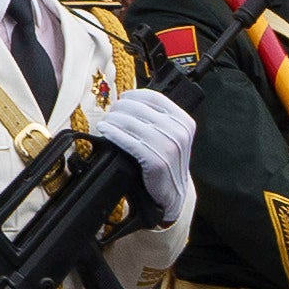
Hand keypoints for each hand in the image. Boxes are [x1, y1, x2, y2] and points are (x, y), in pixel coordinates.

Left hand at [89, 86, 198, 216]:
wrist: (173, 192)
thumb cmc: (167, 160)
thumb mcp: (170, 135)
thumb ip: (157, 117)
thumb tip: (128, 99)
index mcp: (184, 121)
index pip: (153, 97)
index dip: (133, 95)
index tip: (122, 99)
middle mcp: (179, 132)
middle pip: (138, 108)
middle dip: (119, 108)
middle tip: (110, 113)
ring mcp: (169, 147)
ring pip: (131, 123)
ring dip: (112, 120)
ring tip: (105, 122)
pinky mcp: (156, 162)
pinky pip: (129, 141)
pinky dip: (113, 133)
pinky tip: (105, 130)